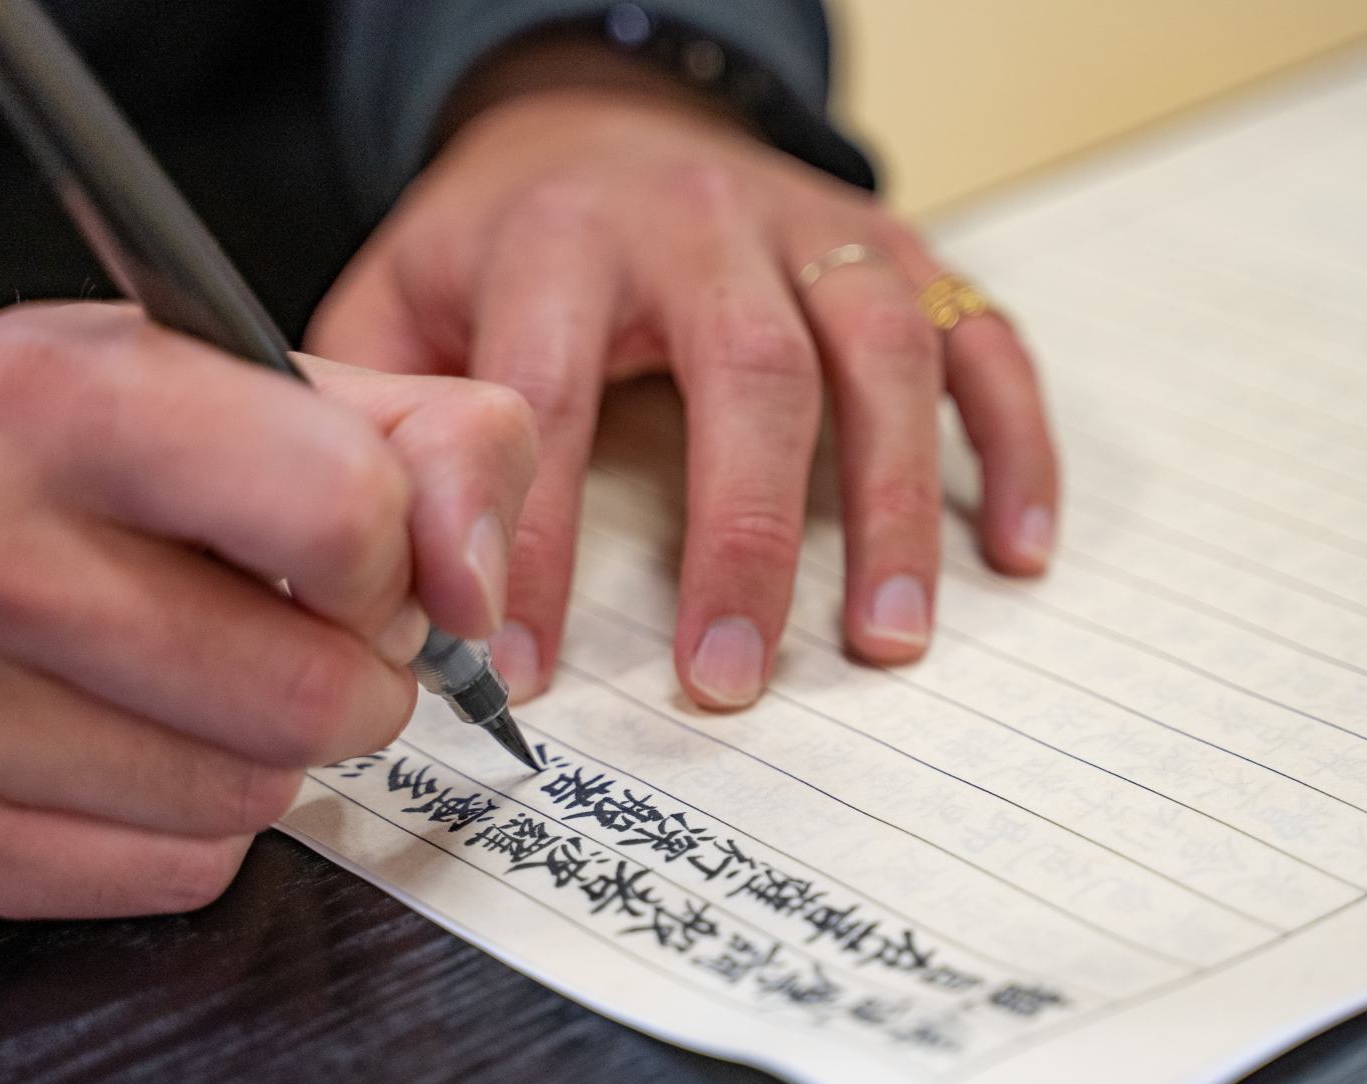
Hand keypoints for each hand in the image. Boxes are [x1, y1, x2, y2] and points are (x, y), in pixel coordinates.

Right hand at [0, 303, 534, 917]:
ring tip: (198, 673)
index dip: (392, 556)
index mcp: (54, 400)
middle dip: (353, 675)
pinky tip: (127, 740)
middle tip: (299, 631)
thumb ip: (427, 441)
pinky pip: (179, 874)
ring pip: (253, 800)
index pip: (344, 515)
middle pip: (315, 695)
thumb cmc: (59, 445)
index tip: (360, 560)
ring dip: (273, 751)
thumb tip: (475, 592)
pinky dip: (194, 824)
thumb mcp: (245, 378)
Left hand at [308, 42, 1056, 710]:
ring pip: (882, 358)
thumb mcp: (405, 291)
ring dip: (897, 508)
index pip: (549, 397)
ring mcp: (819, 234)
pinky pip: (985, 341)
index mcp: (565, 236)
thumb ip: (372, 406)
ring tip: (889, 643)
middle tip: (728, 683)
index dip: (535, 542)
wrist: (615, 117)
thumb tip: (350, 561)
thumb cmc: (512, 236)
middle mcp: (706, 222)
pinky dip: (1016, 445)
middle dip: (743, 539)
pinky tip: (1016, 553)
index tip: (530, 672)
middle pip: (749, 374)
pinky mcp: (904, 252)